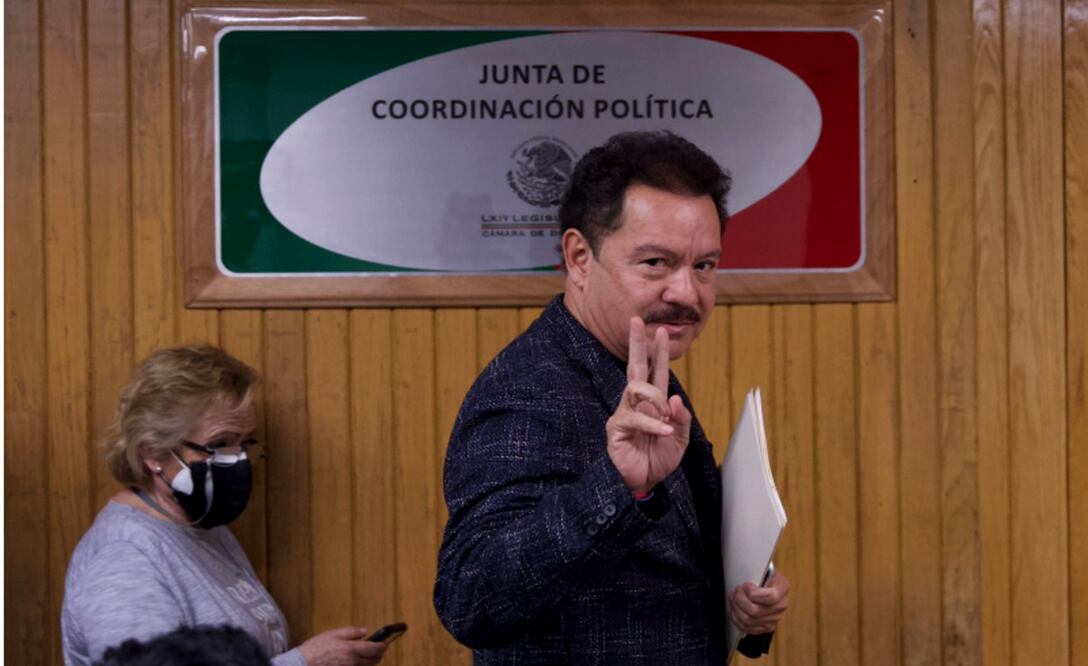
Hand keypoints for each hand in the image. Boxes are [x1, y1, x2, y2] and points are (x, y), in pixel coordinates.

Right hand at [298, 626, 387, 664]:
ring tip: (369, 654)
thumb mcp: (333, 634)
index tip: (385, 642)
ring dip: (372, 661)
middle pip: (375, 660)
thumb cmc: (316, 648)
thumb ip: (351, 632)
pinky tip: (357, 661)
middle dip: (379, 654)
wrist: (303, 663)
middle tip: (379, 648)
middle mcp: (353, 662)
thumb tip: (365, 632)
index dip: (383, 645)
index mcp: (352, 649)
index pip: (376, 649)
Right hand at [605, 317, 691, 493]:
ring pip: (636, 388)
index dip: (658, 352)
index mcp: (653, 404)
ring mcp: (625, 413)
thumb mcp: (680, 440)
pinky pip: (635, 417)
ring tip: (665, 418)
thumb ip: (681, 418)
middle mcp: (636, 403)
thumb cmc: (658, 460)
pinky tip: (664, 433)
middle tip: (636, 320)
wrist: (643, 485)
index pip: (655, 371)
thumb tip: (674, 397)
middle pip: (635, 367)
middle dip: (637, 343)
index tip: (660, 330)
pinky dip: (653, 424)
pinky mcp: (617, 427)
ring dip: (655, 398)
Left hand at [729, 570, 789, 634]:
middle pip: (756, 611)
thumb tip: (746, 573)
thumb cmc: (764, 575)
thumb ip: (757, 570)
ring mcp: (774, 619)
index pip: (770, 597)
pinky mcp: (766, 627)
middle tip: (735, 592)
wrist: (769, 584)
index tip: (745, 586)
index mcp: (782, 588)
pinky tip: (735, 610)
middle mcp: (780, 606)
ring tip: (733, 600)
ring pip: (749, 621)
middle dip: (740, 600)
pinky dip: (737, 620)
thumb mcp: (764, 567)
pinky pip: (748, 628)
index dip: (753, 593)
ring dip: (736, 609)